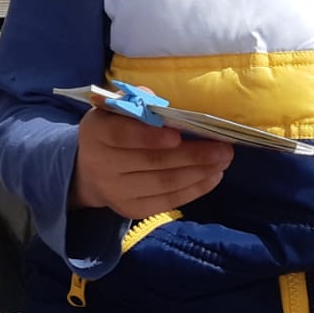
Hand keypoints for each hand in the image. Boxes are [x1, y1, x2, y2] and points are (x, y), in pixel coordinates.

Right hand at [71, 108, 233, 220]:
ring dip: (199, 172)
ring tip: (223, 160)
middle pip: (152, 162)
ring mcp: (116, 192)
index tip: (178, 135)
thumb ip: (135, 102)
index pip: (122, 136)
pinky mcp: (131, 210)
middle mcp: (101, 165)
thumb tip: (158, 103)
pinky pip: (167, 201)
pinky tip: (213, 177)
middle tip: (223, 147)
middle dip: (192, 155)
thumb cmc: (112, 131)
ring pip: (164, 183)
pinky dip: (194, 190)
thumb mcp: (115, 109)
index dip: (150, 136)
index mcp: (96, 133)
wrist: (90, 171)